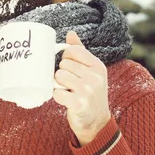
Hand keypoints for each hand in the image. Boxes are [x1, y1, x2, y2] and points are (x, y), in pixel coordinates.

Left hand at [53, 31, 110, 146]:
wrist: (97, 120)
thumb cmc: (90, 92)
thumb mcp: (91, 71)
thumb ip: (81, 52)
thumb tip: (70, 33)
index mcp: (98, 66)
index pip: (72, 50)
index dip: (66, 58)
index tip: (70, 68)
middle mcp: (95, 76)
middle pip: (63, 64)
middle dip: (62, 73)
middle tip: (70, 83)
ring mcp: (88, 90)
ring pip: (59, 76)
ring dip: (59, 85)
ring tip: (68, 90)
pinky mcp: (79, 103)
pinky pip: (57, 93)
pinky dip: (58, 96)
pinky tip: (67, 100)